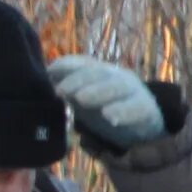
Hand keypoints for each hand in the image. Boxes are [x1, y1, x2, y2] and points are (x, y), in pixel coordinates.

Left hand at [48, 54, 165, 149]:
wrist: (148, 128)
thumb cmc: (110, 110)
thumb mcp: (86, 99)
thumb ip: (67, 92)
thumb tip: (43, 85)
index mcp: (101, 72)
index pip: (82, 63)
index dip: (66, 66)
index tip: (49, 73)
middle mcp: (118, 77)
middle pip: (98, 73)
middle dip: (78, 80)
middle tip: (61, 92)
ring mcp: (135, 92)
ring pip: (116, 87)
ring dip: (98, 92)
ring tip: (81, 100)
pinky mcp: (148, 110)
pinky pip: (137, 109)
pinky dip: (123, 112)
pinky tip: (110, 118)